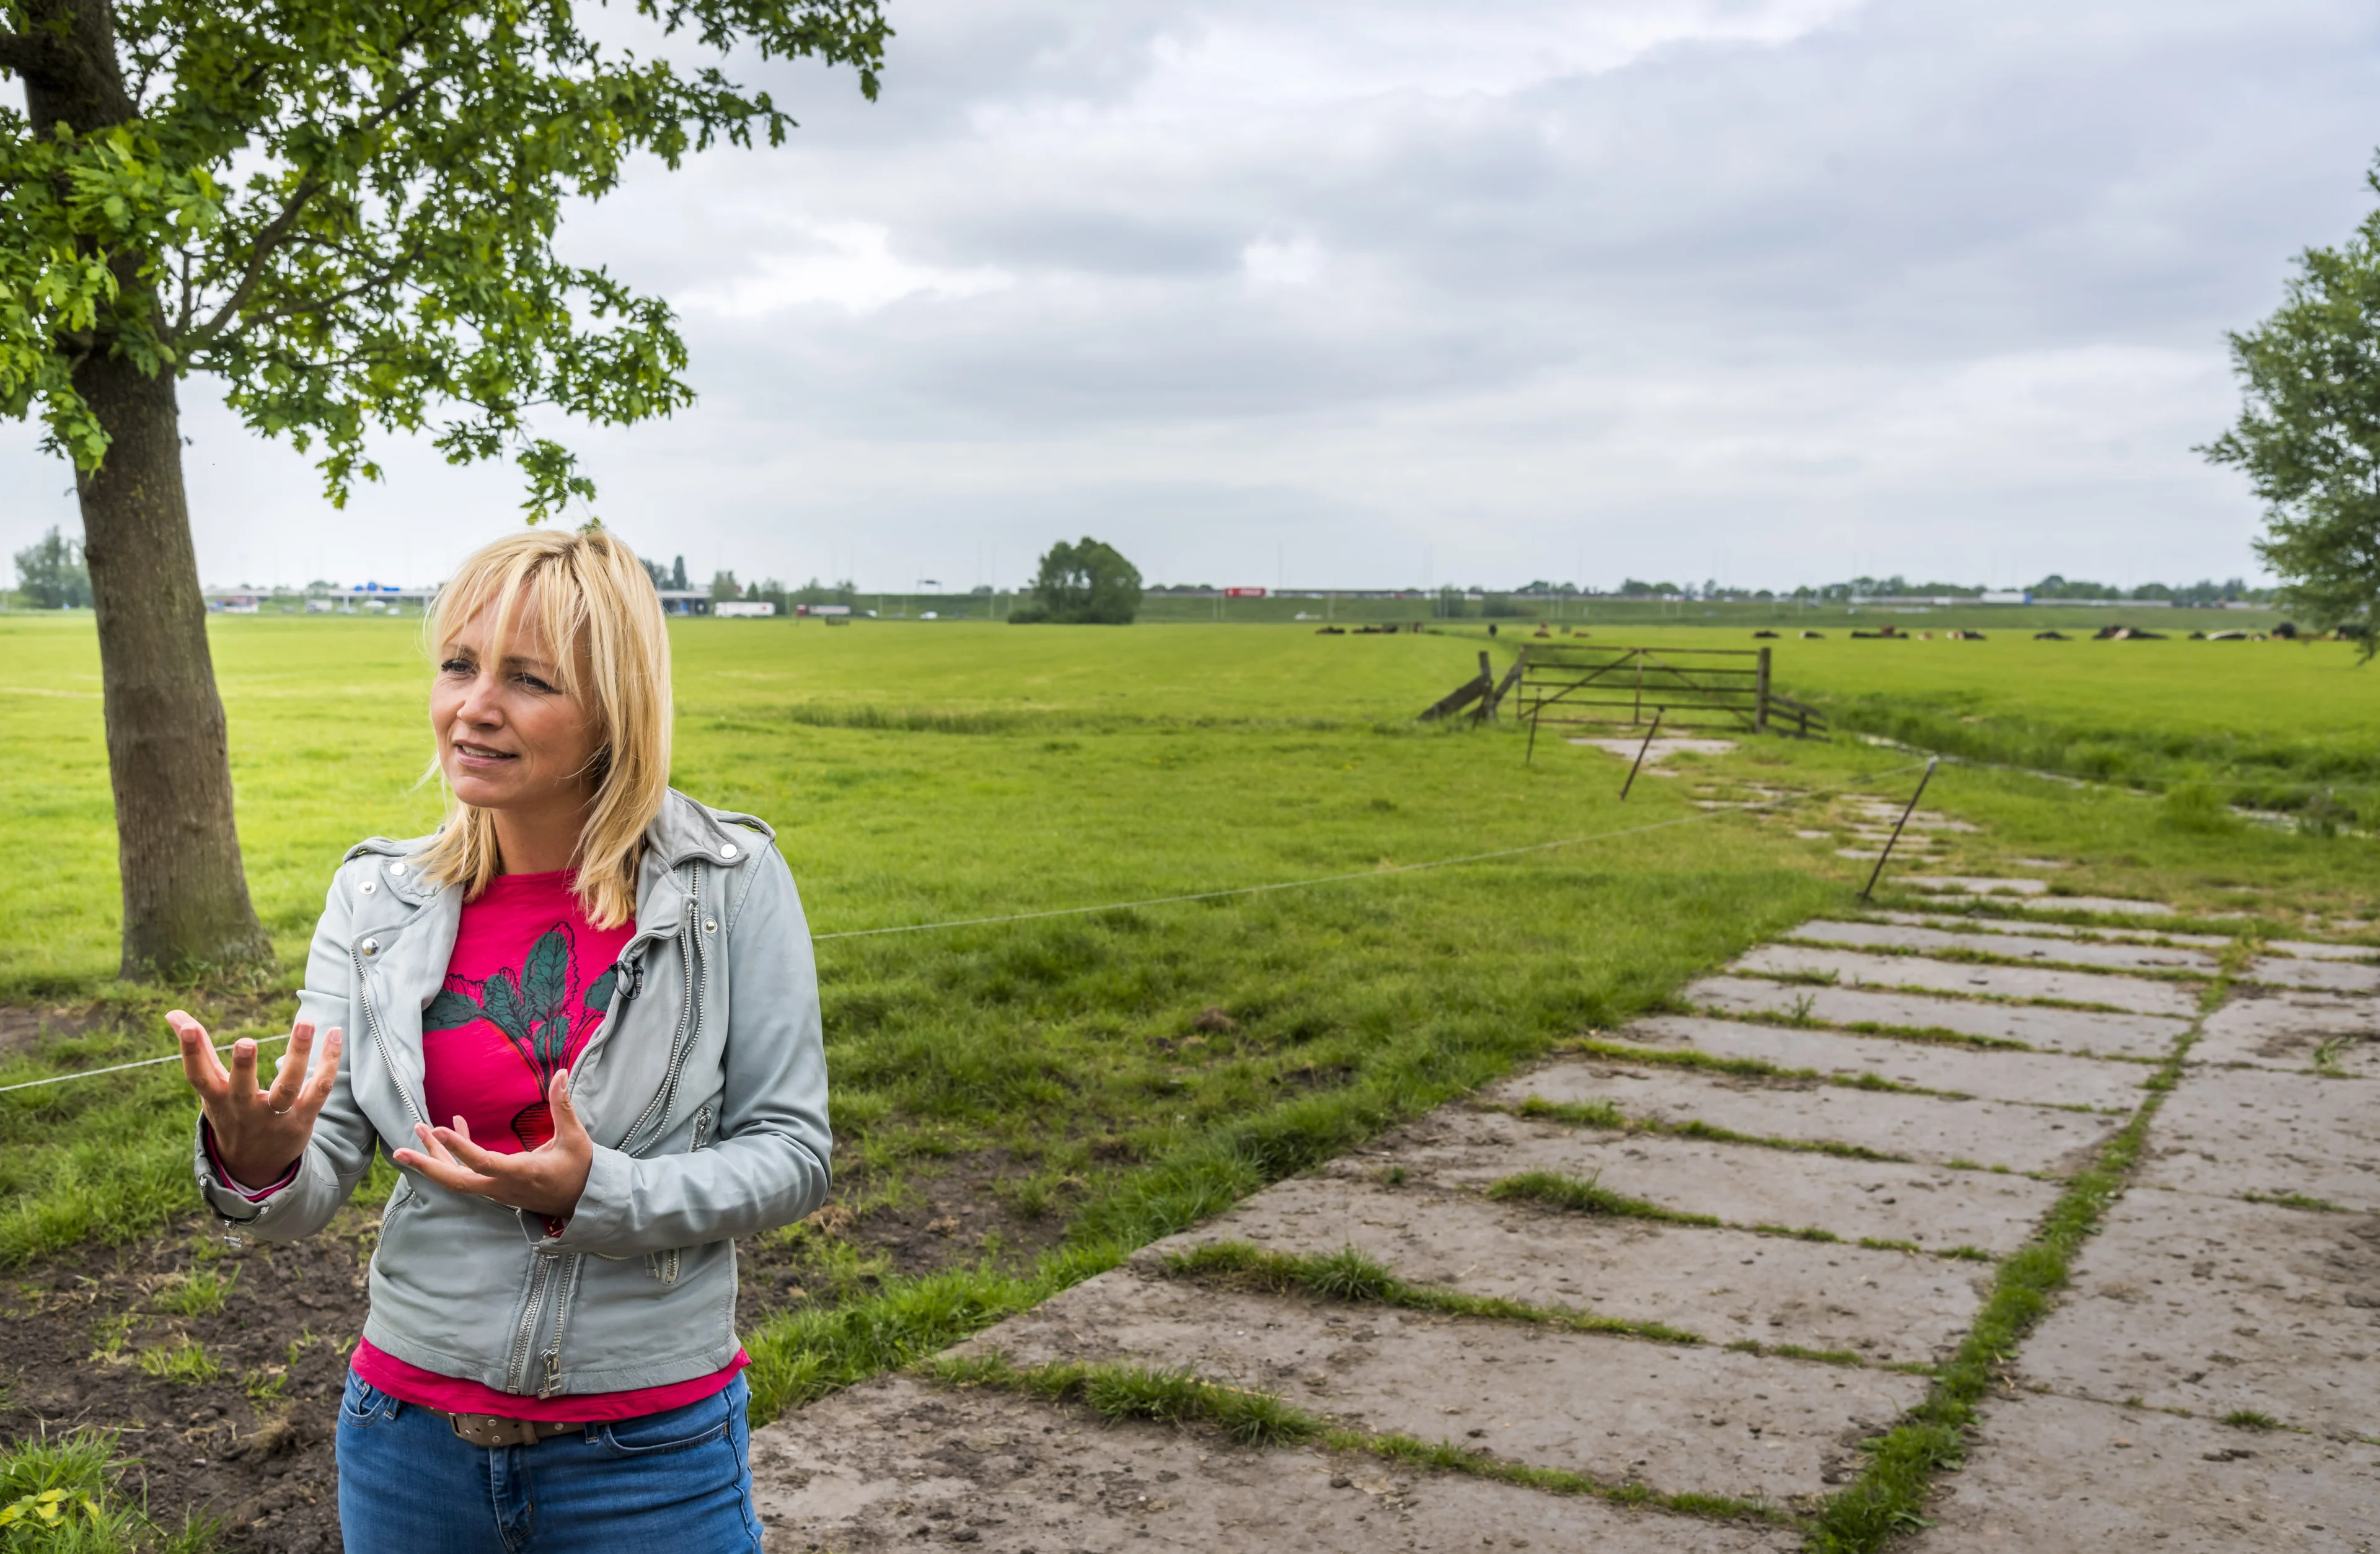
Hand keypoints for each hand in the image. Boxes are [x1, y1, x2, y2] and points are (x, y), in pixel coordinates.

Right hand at [172, 1012, 342, 1187]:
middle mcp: (244, 1109)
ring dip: (297, 1055)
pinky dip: (329, 1063)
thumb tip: (172, 1012)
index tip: (188, 1028)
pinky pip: (319, 1089)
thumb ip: (197, 1049)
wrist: (255, 1166)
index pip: (199, 1076)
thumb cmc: (230, 1113)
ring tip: (304, 1022)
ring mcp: (275, 1116)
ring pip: (287, 1088)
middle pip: (242, 1089)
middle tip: (246, 1041)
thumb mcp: (210, 1086)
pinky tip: (335, 1034)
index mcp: (217, 1098)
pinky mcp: (303, 1119)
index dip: (191, 1053)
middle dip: (243, 1067)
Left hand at [393, 1068, 591, 1221]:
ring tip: (417, 1130)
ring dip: (434, 1157)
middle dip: (426, 1165)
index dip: (460, 1147)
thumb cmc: (579, 1169)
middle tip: (399, 1151)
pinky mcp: (495, 1188)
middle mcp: (502, 1186)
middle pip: (455, 1181)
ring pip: (457, 1178)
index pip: (484, 1162)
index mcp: (521, 1173)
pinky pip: (467, 1173)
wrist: (582, 1202)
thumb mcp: (574, 1137)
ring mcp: (496, 1190)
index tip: (439, 1129)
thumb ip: (562, 1106)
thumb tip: (561, 1072)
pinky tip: (452, 1128)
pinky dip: (456, 1154)